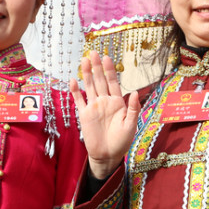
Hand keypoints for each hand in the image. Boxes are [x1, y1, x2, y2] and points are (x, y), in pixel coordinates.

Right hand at [70, 52, 139, 179]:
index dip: (109, 70)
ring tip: (84, 61)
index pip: (113, 82)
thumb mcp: (131, 125)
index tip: (107, 57)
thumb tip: (134, 92)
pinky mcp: (85, 115)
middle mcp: (105, 101)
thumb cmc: (122, 141)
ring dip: (87, 74)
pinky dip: (76, 91)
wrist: (108, 155)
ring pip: (89, 87)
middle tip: (93, 52)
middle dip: (97, 67)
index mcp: (117, 102)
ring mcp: (94, 107)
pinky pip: (79, 100)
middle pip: (100, 81)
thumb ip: (133, 109)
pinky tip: (73, 81)